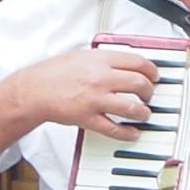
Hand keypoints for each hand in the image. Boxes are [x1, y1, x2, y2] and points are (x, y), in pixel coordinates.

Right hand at [6, 46, 166, 139]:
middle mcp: (100, 78)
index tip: (155, 76)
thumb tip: (124, 62)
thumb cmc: (54, 73)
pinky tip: (133, 133)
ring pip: (132, 108)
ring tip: (144, 114)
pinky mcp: (89, 118)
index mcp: (100, 60)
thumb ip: (104, 59)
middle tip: (150, 95)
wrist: (35, 90)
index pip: (137, 62)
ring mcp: (95, 99)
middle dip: (150, 92)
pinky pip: (115, 129)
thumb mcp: (81, 56)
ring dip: (144, 113)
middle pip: (139, 84)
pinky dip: (128, 133)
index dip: (152, 70)